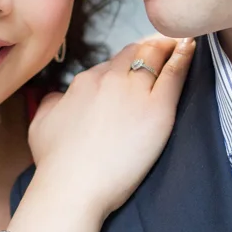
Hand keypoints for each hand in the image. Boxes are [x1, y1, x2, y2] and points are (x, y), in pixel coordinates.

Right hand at [27, 36, 195, 218]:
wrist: (71, 188)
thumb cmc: (55, 164)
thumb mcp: (40, 124)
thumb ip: (52, 103)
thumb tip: (60, 97)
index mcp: (84, 83)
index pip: (112, 63)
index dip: (126, 64)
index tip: (136, 66)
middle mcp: (108, 80)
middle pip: (134, 52)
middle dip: (149, 47)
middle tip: (164, 46)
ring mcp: (133, 92)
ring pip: (154, 55)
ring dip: (167, 46)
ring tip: (180, 43)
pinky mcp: (157, 108)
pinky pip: (174, 73)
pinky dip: (184, 56)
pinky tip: (190, 47)